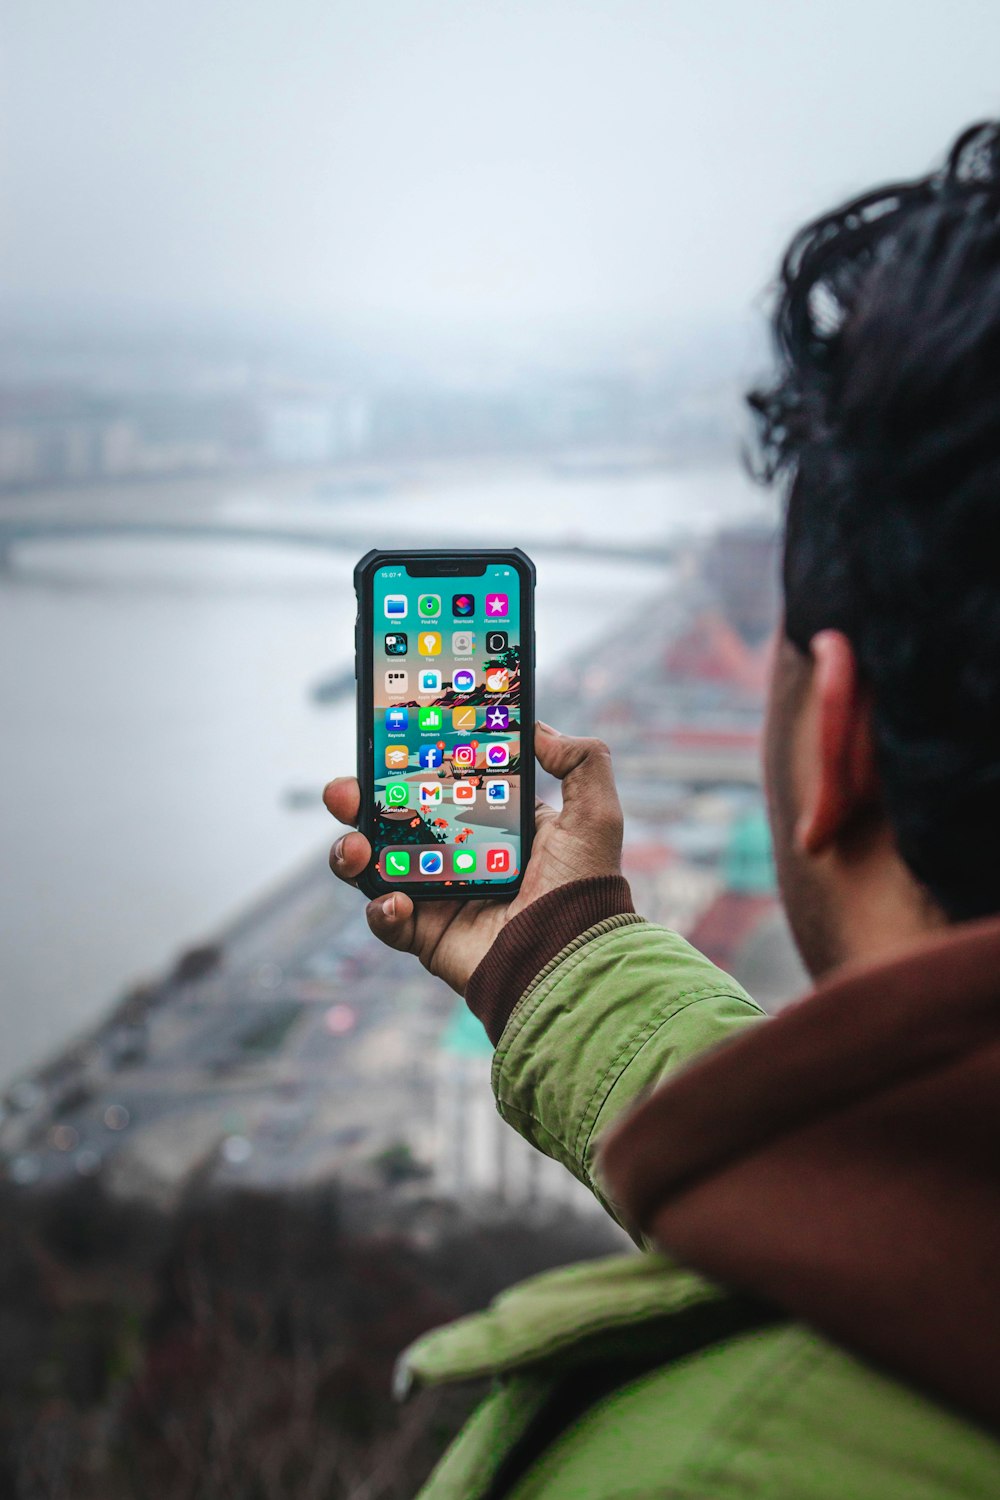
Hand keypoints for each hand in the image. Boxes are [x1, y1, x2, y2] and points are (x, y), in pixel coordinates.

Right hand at [323, 723, 622, 995]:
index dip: (405, 766)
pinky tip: (397, 902)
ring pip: (373, 865)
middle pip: (390, 820)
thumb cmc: (584, 890)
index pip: (436, 785)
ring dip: (351, 851)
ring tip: (357, 847)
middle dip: (358, 802)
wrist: (572, 962)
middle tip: (346, 791)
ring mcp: (436, 896)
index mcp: (489, 824)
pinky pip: (384, 918)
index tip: (384, 744)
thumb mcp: (594, 815)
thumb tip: (539, 729)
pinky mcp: (425, 935)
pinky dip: (381, 909)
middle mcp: (456, 856)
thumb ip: (579, 762)